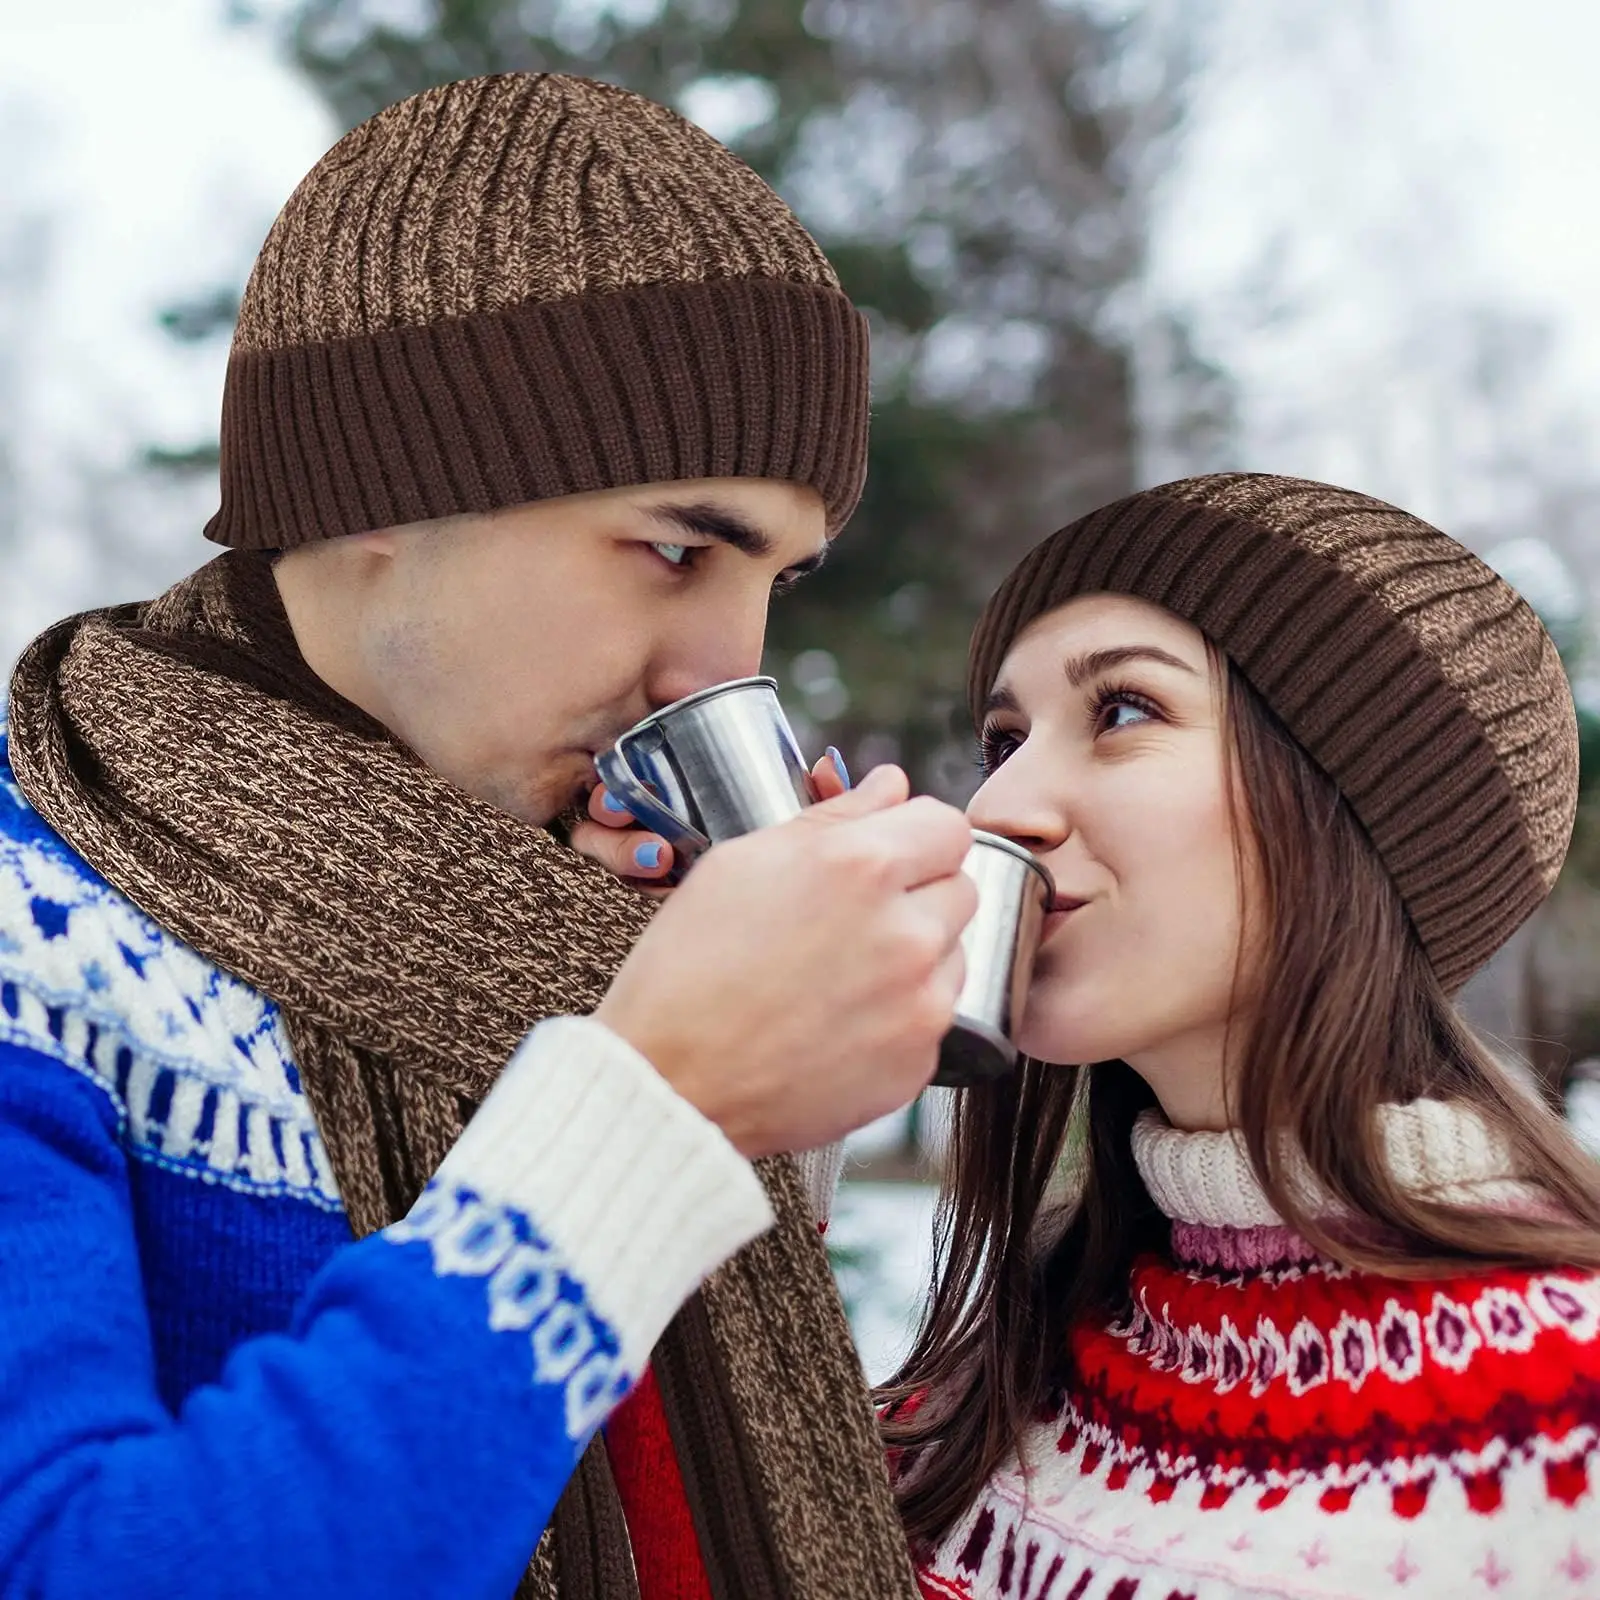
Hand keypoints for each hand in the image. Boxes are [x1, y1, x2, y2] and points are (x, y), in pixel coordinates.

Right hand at [595, 764, 975, 1156]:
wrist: (671, 1084)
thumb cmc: (689, 971)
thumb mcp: (741, 863)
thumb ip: (832, 817)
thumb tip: (890, 786)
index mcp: (862, 867)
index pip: (948, 826)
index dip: (914, 836)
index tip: (889, 854)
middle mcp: (905, 932)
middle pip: (961, 887)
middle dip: (918, 894)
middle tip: (852, 919)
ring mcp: (919, 1004)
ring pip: (953, 953)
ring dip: (915, 955)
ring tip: (839, 975)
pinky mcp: (918, 1062)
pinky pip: (933, 1017)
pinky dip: (900, 1014)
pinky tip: (839, 1020)